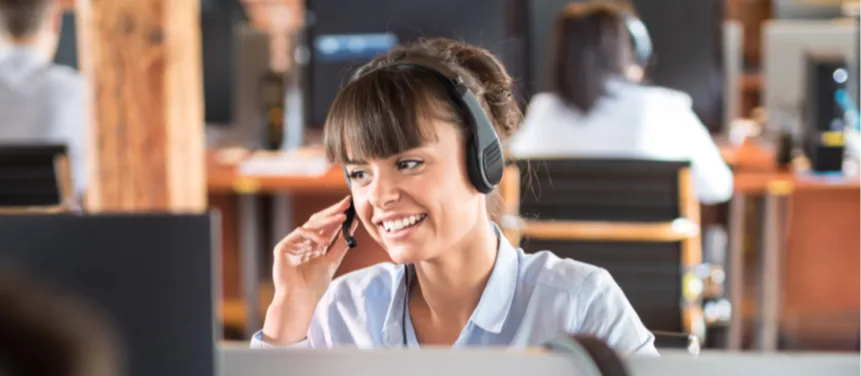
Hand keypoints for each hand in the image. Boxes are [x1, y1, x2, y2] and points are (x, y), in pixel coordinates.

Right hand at [262, 195, 357, 343]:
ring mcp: (292, 244)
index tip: (350, 206)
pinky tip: (323, 240)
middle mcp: (303, 243)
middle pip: (318, 222)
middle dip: (333, 212)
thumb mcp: (332, 260)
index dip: (338, 216)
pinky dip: (312, 234)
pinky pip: (299, 233)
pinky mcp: (282, 248)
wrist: (300, 300)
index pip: (327, 227)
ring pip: (310, 225)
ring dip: (327, 220)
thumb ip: (341, 243)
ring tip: (342, 217)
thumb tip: (353, 224)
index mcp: (314, 246)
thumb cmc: (314, 285)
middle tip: (346, 203)